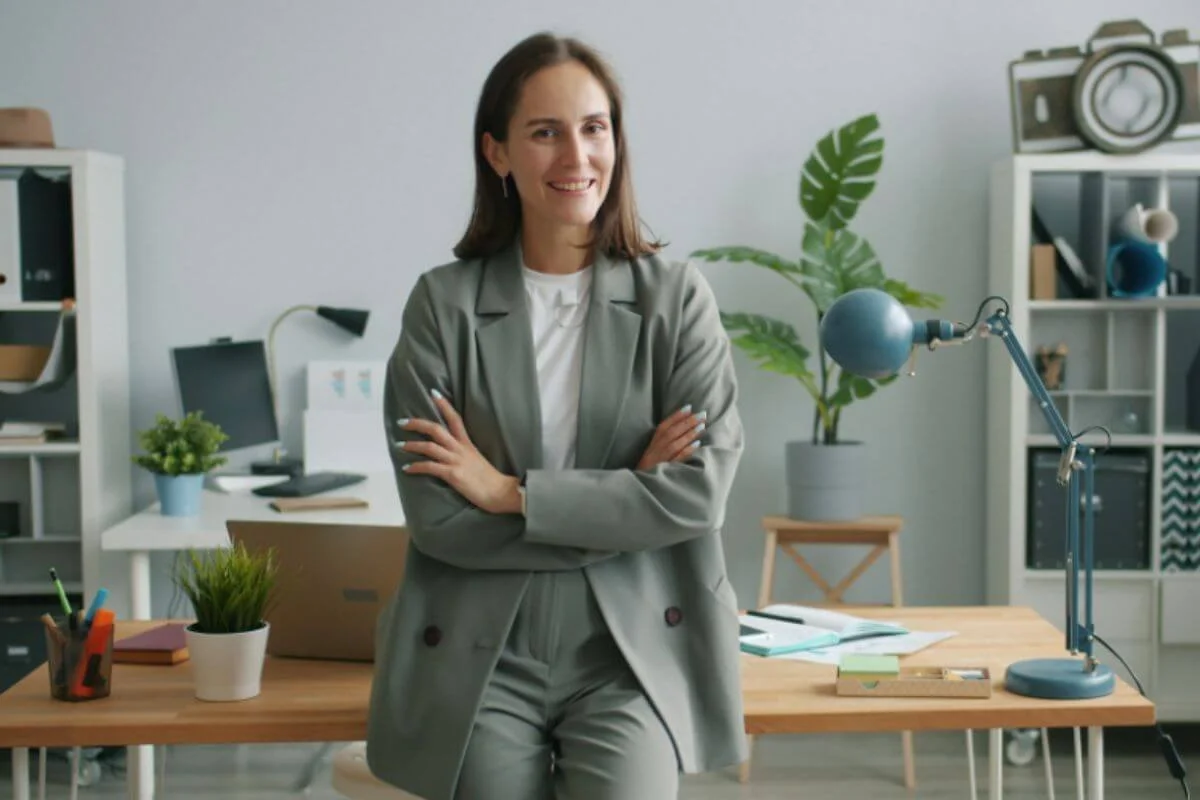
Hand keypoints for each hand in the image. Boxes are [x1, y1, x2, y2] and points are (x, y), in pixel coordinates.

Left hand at [398, 389, 521, 514]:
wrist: (500, 491)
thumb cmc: (490, 479)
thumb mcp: (477, 459)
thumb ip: (465, 454)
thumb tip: (453, 454)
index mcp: (467, 444)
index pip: (455, 418)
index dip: (444, 405)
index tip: (433, 393)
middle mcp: (460, 449)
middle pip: (436, 429)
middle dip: (417, 424)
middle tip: (402, 422)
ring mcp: (456, 461)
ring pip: (429, 447)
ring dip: (412, 445)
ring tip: (399, 445)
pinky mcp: (452, 474)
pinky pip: (429, 467)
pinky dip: (416, 467)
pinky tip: (407, 468)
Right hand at [636, 405, 705, 470]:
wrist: (640, 487)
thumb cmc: (650, 470)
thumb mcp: (653, 455)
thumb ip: (664, 443)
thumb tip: (683, 428)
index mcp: (652, 445)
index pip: (663, 427)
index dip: (675, 416)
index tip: (689, 407)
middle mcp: (654, 451)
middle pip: (671, 433)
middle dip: (687, 422)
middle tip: (702, 414)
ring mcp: (660, 461)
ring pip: (675, 444)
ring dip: (688, 434)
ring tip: (702, 425)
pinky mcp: (665, 471)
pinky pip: (677, 459)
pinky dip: (686, 451)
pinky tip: (697, 444)